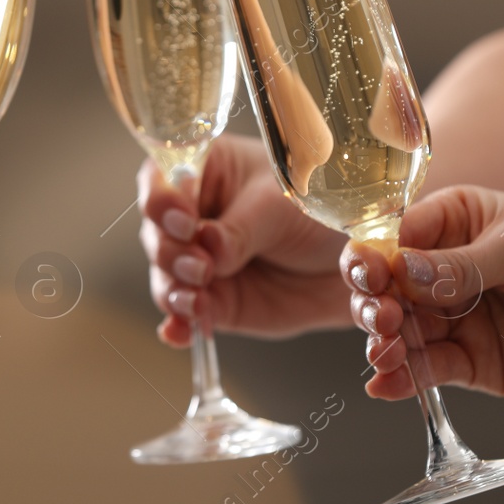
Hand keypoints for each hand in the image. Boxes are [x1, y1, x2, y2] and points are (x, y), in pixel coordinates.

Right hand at [139, 132, 347, 345]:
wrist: (347, 262)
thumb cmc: (315, 213)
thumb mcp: (281, 208)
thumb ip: (242, 228)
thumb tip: (207, 245)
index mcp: (205, 170)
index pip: (162, 179)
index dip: (163, 201)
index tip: (184, 222)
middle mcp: (193, 215)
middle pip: (157, 232)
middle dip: (172, 253)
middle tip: (201, 267)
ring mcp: (198, 260)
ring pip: (165, 276)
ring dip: (174, 290)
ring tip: (197, 302)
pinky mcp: (211, 300)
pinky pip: (184, 314)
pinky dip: (178, 325)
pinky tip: (180, 333)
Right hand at [341, 186, 503, 400]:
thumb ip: (463, 266)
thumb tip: (402, 273)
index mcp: (458, 221)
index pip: (396, 235)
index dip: (374, 254)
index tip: (368, 272)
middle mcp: (450, 269)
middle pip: (390, 287)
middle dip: (376, 300)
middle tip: (384, 316)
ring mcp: (463, 318)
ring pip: (404, 331)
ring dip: (386, 341)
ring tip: (384, 351)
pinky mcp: (479, 363)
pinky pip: (431, 370)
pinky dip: (404, 379)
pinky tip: (383, 384)